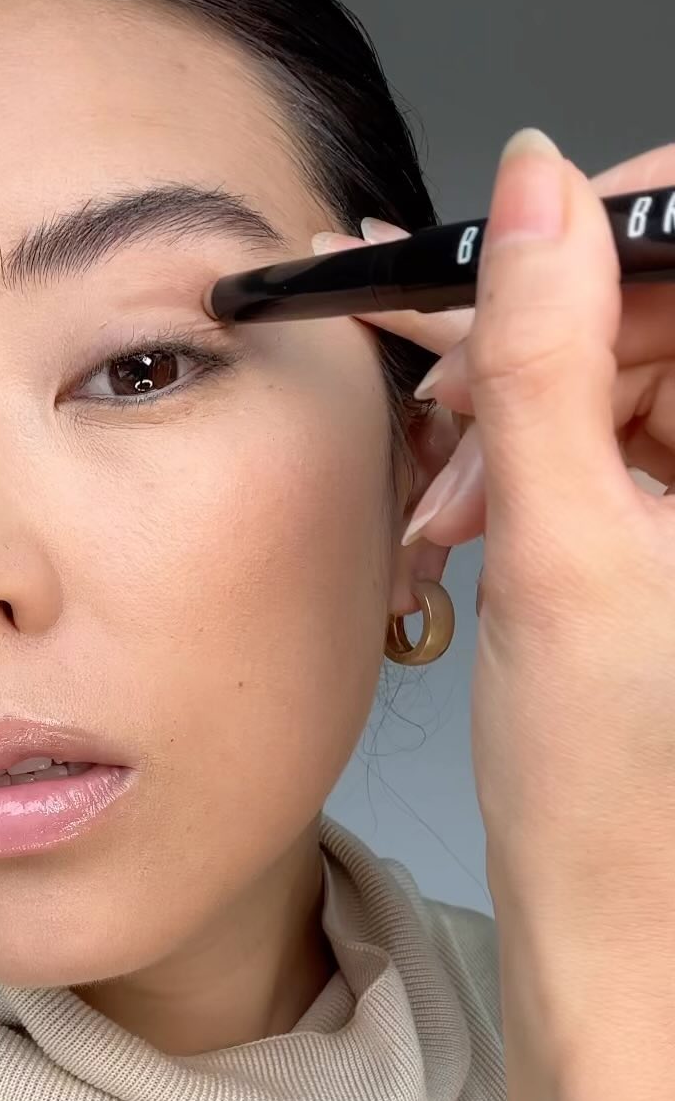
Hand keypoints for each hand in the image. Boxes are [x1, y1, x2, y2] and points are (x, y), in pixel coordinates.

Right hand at [327, 131, 674, 1074]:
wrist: (611, 913)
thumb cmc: (610, 784)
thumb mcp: (556, 544)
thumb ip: (541, 354)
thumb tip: (537, 186)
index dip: (620, 229)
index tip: (518, 252)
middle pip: (667, 310)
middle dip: (547, 341)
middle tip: (448, 405)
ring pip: (631, 370)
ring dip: (522, 407)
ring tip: (450, 493)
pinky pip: (616, 432)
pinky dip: (532, 452)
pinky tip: (472, 501)